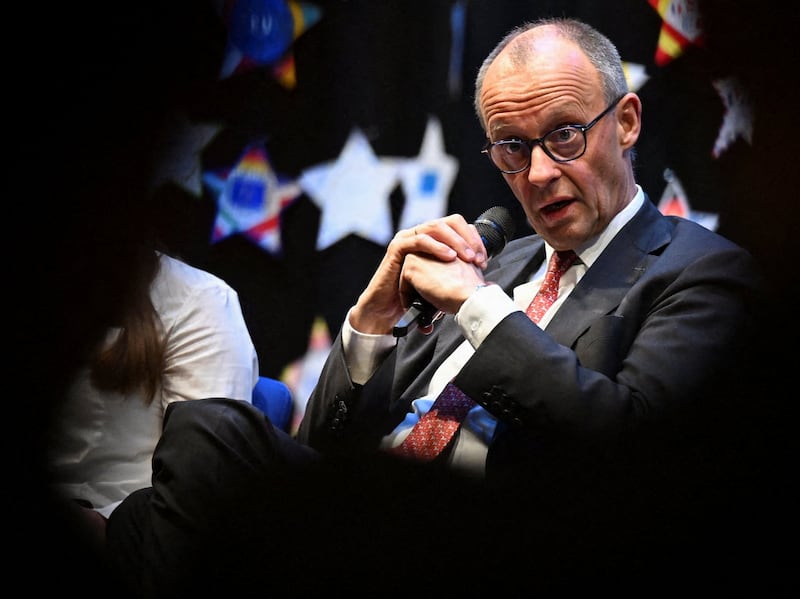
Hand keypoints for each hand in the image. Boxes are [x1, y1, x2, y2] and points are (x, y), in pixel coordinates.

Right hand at [349, 215, 487, 333]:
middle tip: (477, 257)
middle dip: (468, 238)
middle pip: (450, 222)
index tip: (484, 259)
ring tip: (467, 257)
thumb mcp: (442, 282)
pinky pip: (419, 240)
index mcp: (433, 239)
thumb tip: (482, 276)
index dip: (475, 240)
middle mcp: (421, 234)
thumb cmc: (414, 296)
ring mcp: (408, 238)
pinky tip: (449, 256)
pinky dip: (436, 246)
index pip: (459, 227)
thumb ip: (456, 273)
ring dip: (455, 241)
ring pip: (436, 227)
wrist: (389, 309)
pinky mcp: (397, 248)